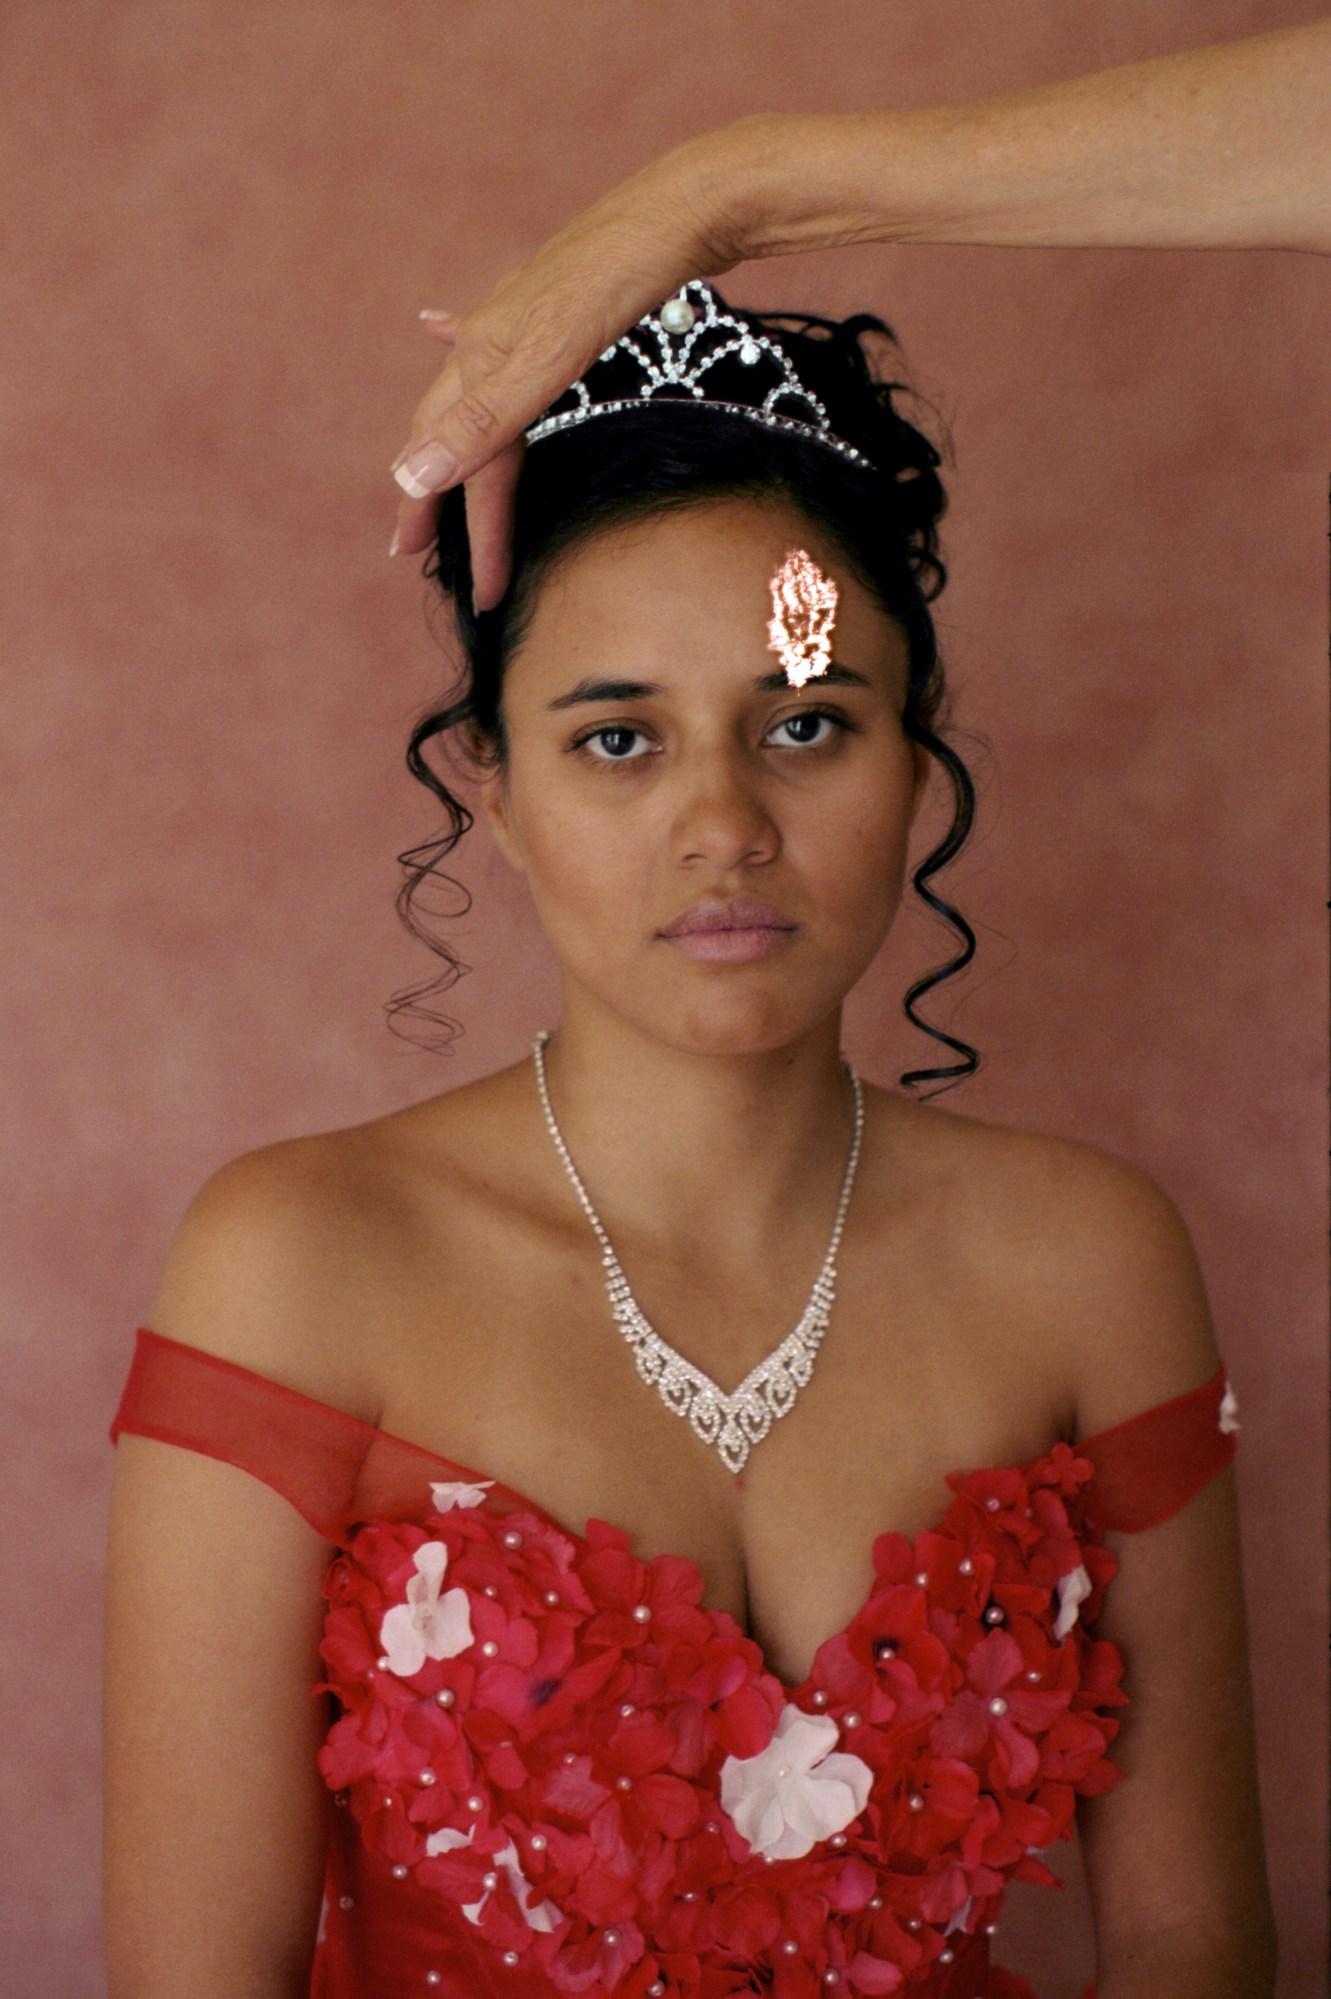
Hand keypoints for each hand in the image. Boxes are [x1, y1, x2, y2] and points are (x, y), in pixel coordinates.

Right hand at [389, 125, 754, 609]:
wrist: (678, 209)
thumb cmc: (618, 281)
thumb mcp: (548, 359)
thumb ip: (483, 422)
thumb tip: (409, 475)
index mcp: (481, 361)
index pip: (461, 467)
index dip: (457, 528)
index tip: (457, 585)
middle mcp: (489, 342)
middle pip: (451, 436)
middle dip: (437, 498)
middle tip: (420, 553)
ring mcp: (518, 323)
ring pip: (473, 402)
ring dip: (456, 448)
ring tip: (442, 485)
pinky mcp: (553, 308)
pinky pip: (494, 347)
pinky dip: (465, 355)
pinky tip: (436, 327)